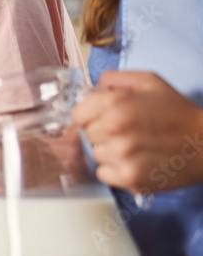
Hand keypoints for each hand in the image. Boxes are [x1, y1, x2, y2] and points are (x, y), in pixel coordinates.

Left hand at [72, 71, 202, 193]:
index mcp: (115, 104)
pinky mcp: (128, 177)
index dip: (90, 116)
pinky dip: (115, 170)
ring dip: (111, 151)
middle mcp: (114, 129)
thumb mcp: (151, 82)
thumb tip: (94, 87)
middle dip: (103, 132)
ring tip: (136, 146)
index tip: (104, 118)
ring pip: (96, 154)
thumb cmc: (178, 112)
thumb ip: (116, 79)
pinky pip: (104, 173)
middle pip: (87, 134)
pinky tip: (135, 161)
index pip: (77, 115)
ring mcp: (120, 155)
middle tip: (129, 131)